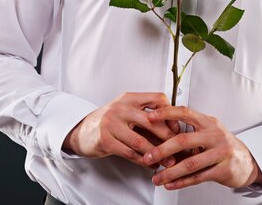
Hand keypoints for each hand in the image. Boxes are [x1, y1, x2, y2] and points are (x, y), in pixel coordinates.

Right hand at [63, 92, 179, 167]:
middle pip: (151, 121)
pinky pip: (129, 153)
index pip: (156, 98)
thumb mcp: (126, 110)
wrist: (83, 130)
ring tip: (168, 161)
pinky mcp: (105, 141)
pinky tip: (151, 165)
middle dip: (167, 136)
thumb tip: (172, 129)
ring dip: (157, 153)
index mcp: (129, 98)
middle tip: (178, 147)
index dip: (169, 113)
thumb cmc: (110, 121)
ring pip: (140, 141)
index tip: (177, 126)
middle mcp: (120, 108)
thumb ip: (145, 115)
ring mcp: (111, 123)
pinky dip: (143, 161)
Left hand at [144, 105, 261, 189]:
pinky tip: (170, 184)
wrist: (246, 161)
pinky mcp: (223, 170)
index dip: (166, 113)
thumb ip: (188, 132)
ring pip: (190, 163)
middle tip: (148, 157)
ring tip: (156, 178)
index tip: (150, 117)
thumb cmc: (220, 144)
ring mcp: (220, 152)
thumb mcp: (207, 131)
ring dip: (170, 172)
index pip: (184, 112)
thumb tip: (160, 134)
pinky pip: (198, 177)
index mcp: (207, 121)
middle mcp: (214, 134)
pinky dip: (182, 182)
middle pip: (184, 140)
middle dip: (162, 149)